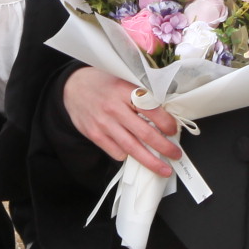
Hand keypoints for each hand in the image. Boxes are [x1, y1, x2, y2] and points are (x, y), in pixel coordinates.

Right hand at [64, 66, 181, 175]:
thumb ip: (140, 95)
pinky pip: (116, 152)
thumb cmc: (102, 83)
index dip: (166, 122)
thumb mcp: (122, 80)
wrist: (72, 87)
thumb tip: (165, 115)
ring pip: (132, 148)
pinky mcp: (95, 135)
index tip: (174, 130)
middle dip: (164, 147)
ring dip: (150, 161)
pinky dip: (128, 156)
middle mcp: (114, 108)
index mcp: (124, 90)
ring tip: (163, 168)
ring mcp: (103, 123)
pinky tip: (135, 155)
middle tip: (176, 154)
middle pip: (144, 133)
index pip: (151, 109)